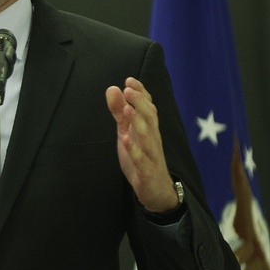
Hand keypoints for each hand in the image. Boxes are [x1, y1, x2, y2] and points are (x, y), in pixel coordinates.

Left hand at [105, 77, 178, 212]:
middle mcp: (152, 138)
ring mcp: (151, 154)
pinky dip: (134, 149)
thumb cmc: (141, 157)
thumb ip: (119, 112)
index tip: (130, 80)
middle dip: (140, 102)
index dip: (141, 93)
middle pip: (150, 117)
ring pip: (148, 136)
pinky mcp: (146, 170)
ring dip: (138, 122)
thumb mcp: (126, 132)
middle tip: (129, 89)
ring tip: (128, 109)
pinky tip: (126, 139)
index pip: (148, 106)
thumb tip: (113, 89)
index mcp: (148, 128)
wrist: (156, 190)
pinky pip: (141, 159)